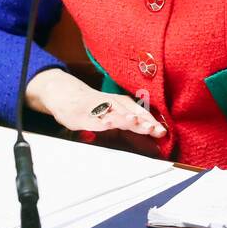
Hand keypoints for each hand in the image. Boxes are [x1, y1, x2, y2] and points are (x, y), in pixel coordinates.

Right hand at [26, 69, 166, 138]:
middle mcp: (110, 103)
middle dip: (141, 121)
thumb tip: (153, 135)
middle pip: (128, 112)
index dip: (150, 121)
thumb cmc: (93, 105)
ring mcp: (94, 108)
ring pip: (111, 112)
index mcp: (120, 103)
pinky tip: (107, 124)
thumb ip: (130, 123)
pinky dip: (100, 121)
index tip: (162, 132)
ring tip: (134, 121)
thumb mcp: (112, 111)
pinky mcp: (80, 114)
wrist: (64, 92)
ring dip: (122, 117)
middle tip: (154, 129)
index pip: (138, 112)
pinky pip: (91, 118)